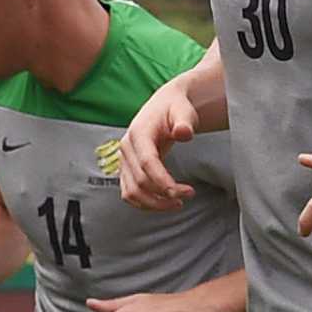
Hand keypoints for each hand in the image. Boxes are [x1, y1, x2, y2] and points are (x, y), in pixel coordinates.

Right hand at [117, 80, 197, 211]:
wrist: (163, 107)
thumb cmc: (174, 109)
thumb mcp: (183, 111)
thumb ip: (184, 122)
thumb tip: (184, 133)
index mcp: (138, 133)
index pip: (147, 163)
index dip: (162, 181)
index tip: (182, 192)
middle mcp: (126, 148)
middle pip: (139, 181)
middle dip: (164, 194)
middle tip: (188, 194)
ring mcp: (124, 161)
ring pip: (131, 192)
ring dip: (154, 203)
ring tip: (177, 203)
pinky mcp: (126, 170)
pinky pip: (129, 193)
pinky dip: (145, 203)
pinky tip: (163, 203)